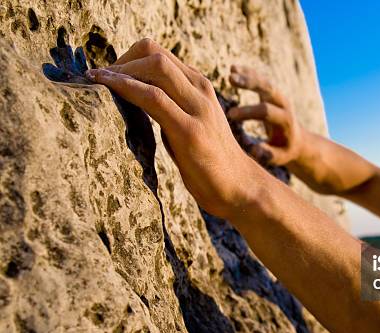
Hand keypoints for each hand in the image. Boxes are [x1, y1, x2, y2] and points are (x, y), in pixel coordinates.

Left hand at [85, 39, 259, 217]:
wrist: (239, 188)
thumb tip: (132, 99)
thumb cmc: (210, 161)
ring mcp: (198, 109)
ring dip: (118, 71)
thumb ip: (168, 108)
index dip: (127, 58)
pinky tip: (107, 91)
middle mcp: (201, 91)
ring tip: (96, 82)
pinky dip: (126, 89)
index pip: (159, 54)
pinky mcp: (191, 131)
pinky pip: (154, 98)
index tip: (107, 76)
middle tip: (98, 81)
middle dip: (119, 61)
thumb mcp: (189, 125)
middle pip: (154, 52)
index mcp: (200, 87)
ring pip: (155, 67)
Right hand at [227, 66, 303, 165]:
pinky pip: (260, 79)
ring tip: (231, 71)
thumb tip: (254, 149)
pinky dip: (248, 73)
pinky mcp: (272, 92)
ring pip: (264, 80)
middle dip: (250, 83)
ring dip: (247, 75)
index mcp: (285, 120)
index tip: (230, 115)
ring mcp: (278, 96)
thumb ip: (267, 154)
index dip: (249, 112)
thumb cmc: (284, 150)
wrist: (297, 140)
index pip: (266, 111)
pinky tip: (234, 68)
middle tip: (231, 79)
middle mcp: (283, 104)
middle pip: (268, 88)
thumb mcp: (279, 157)